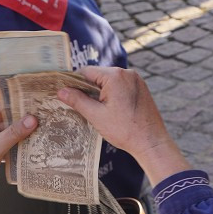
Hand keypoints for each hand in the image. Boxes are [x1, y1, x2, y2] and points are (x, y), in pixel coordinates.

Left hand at [0, 103, 37, 213]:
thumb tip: (33, 119)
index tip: (40, 108)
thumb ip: (13, 134)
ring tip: (45, 134)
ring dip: (25, 136)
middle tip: (47, 122)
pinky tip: (36, 147)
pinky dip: (21, 147)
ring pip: (12, 133)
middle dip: (25, 123)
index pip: (3, 108)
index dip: (20, 108)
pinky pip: (11, 145)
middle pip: (10, 120)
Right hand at [57, 66, 189, 184]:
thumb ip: (78, 100)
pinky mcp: (141, 87)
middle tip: (77, 104)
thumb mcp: (96, 115)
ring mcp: (136, 79)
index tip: (65, 93)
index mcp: (115, 76)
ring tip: (93, 108)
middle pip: (98, 75)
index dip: (74, 82)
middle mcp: (127, 73)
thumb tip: (61, 91)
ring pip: (110, 80)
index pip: (86, 71)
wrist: (151, 142)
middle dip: (87, 88)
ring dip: (100, 91)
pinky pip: (121, 85)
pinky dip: (112, 93)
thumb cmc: (124, 130)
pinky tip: (108, 108)